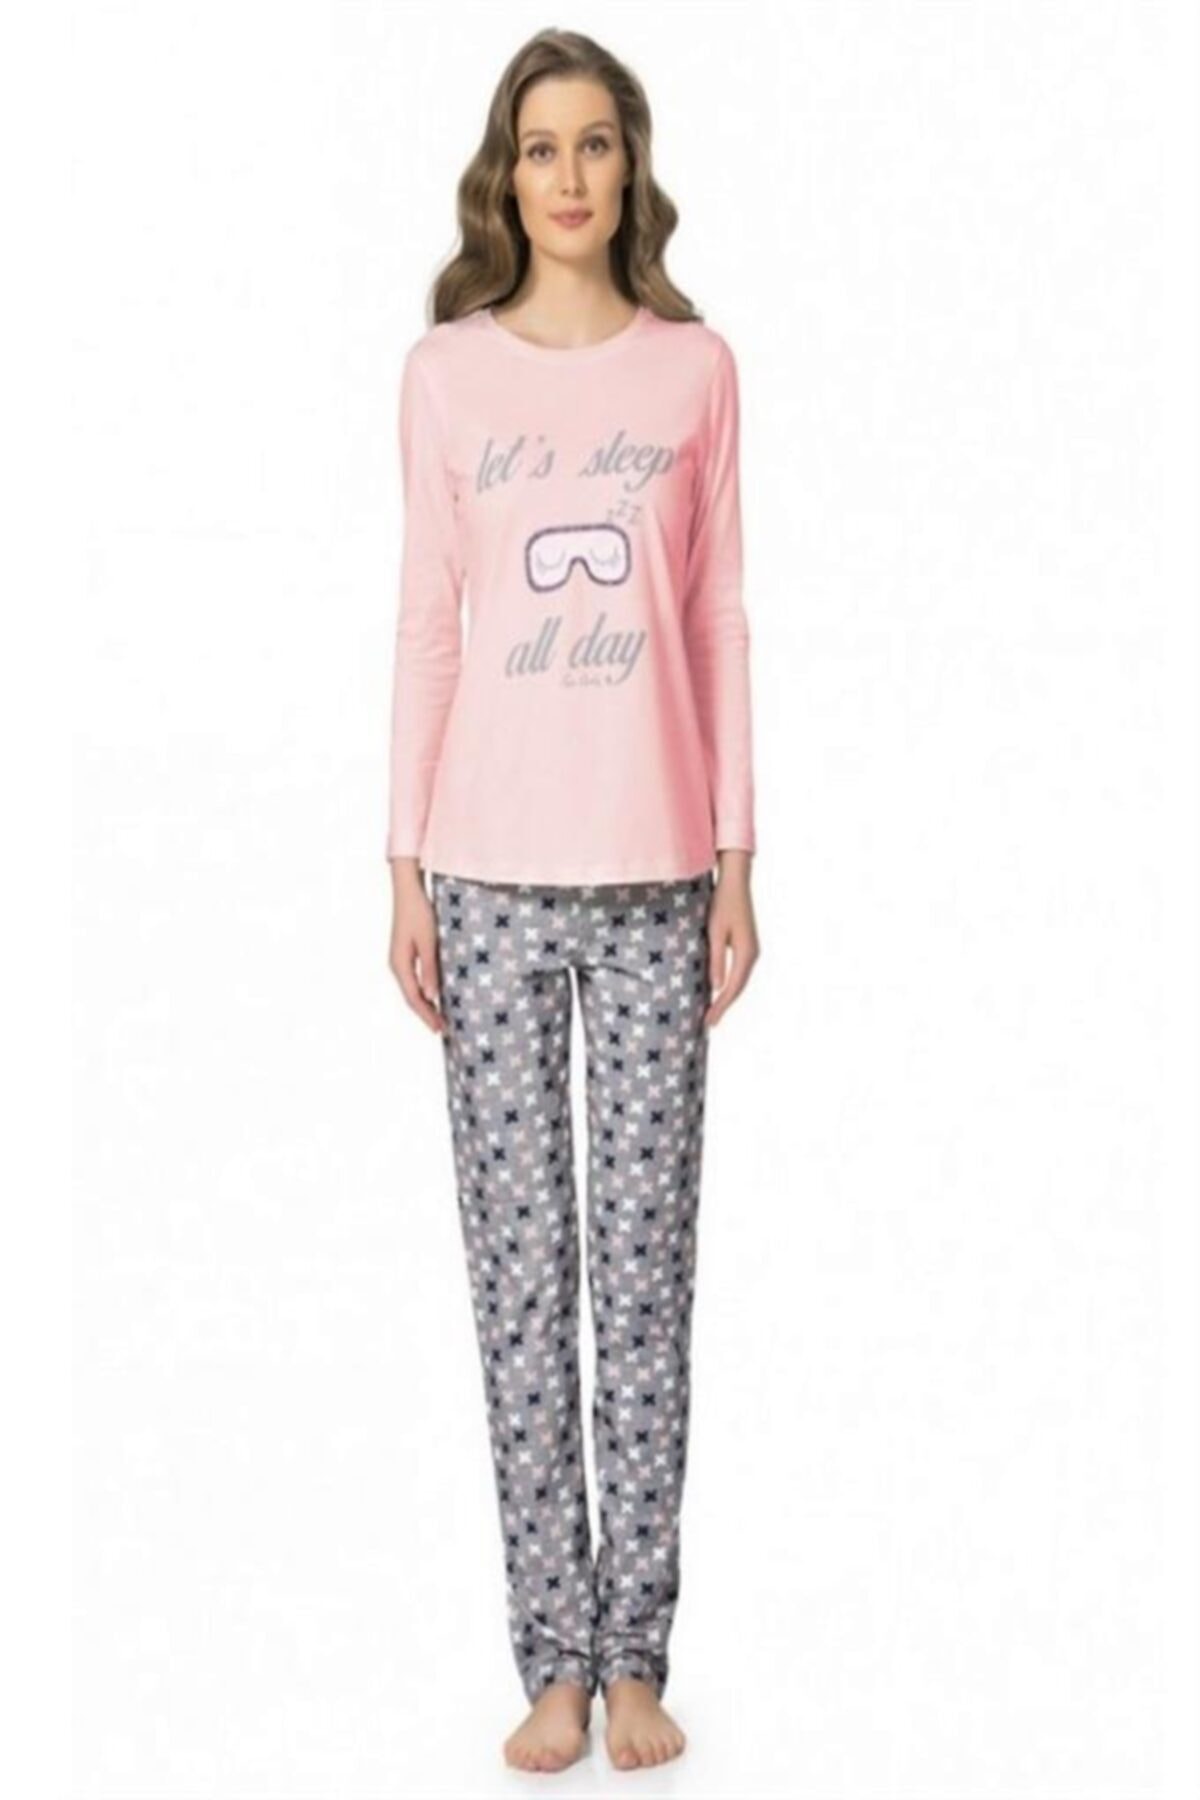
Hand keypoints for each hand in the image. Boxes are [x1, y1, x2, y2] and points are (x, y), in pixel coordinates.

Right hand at [388, 858, 447, 1035]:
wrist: (408, 891)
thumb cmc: (420, 913)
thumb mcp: (429, 942)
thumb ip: (430, 970)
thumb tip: (432, 997)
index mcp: (399, 965)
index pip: (414, 998)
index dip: (427, 1016)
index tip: (439, 1029)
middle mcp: (396, 965)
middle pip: (412, 997)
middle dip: (427, 1014)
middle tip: (444, 1029)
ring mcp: (400, 960)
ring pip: (412, 989)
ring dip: (426, 1004)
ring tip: (441, 1017)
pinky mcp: (406, 953)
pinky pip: (414, 979)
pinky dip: (425, 991)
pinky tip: (436, 994)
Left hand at [705, 851, 758, 1027]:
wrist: (735, 882)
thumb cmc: (722, 903)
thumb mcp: (715, 932)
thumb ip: (716, 960)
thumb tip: (716, 987)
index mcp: (747, 953)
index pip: (733, 988)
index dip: (720, 1006)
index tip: (708, 1022)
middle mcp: (753, 954)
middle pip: (738, 988)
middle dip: (723, 1006)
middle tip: (708, 1024)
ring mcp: (751, 950)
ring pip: (739, 981)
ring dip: (726, 997)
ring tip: (711, 1012)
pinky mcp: (746, 945)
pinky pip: (738, 972)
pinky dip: (728, 985)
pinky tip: (717, 991)